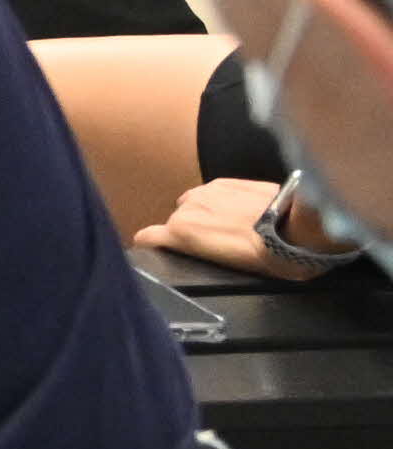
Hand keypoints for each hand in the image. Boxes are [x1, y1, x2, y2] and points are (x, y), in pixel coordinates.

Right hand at [156, 178, 326, 275]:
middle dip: (190, 230)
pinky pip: (212, 193)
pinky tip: (242, 210)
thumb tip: (198, 249)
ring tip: (231, 225)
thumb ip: (202, 252)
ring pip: (192, 204)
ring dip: (205, 213)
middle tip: (216, 244)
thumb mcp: (230, 267)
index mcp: (181, 233)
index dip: (154, 245)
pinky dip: (221, 201)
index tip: (163, 250)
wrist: (302, 229)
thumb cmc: (268, 258)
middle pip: (175, 220)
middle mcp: (187, 207)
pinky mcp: (227, 181)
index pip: (146, 237)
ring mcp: (206, 191)